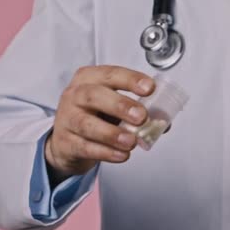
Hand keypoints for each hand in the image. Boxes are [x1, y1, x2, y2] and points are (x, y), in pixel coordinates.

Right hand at [45, 65, 154, 180]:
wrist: (67, 141)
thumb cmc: (95, 116)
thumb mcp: (114, 106)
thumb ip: (138, 110)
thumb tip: (163, 121)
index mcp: (90, 79)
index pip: (110, 74)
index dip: (130, 80)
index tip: (149, 88)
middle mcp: (75, 95)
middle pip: (94, 96)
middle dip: (120, 105)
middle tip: (141, 116)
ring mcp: (67, 119)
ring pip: (87, 124)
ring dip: (112, 133)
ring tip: (131, 141)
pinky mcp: (66, 143)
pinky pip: (86, 147)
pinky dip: (106, 153)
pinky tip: (122, 155)